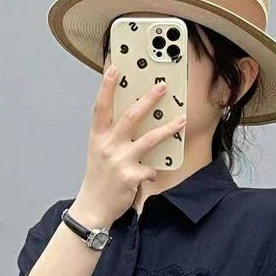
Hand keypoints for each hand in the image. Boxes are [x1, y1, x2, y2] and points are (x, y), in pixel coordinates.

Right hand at [69, 65, 186, 228]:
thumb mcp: (99, 151)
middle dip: (148, 99)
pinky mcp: (131, 177)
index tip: (115, 68)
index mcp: (98, 136)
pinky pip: (151, 168)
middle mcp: (108, 146)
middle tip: (162, 86)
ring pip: (149, 139)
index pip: (100, 106)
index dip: (106, 86)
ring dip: (168, 128)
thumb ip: (112, 134)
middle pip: (130, 116)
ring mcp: (120, 161)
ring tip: (182, 119)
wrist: (94, 206)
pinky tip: (152, 174)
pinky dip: (154, 170)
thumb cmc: (99, 177)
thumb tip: (134, 115)